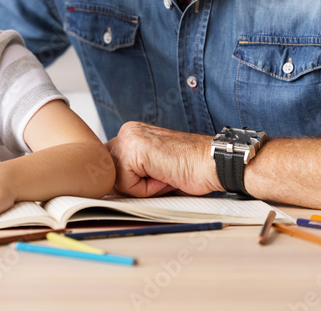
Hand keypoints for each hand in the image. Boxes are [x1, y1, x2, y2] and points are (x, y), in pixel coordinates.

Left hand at [106, 122, 220, 196]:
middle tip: (159, 178)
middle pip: (108, 172)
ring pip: (116, 179)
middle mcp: (128, 131)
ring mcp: (130, 137)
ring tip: (162, 176)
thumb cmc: (190, 168)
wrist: (212, 163)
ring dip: (139, 187)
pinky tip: (164, 176)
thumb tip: (109, 188)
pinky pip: (126, 183)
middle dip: (130, 184)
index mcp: (131, 133)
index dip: (128, 182)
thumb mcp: (151, 168)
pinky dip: (145, 189)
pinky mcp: (135, 149)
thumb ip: (130, 171)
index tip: (152, 179)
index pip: (110, 165)